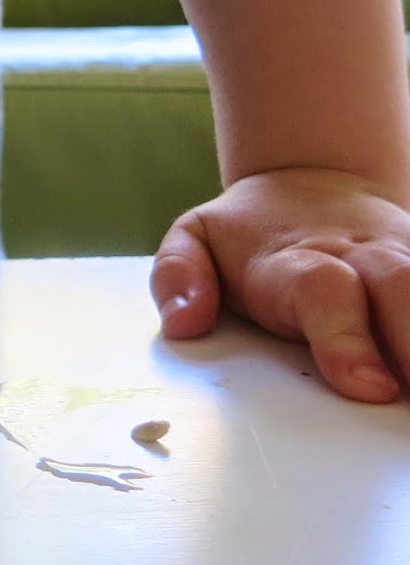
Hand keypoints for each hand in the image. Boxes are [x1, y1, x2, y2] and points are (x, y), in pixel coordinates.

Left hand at [150, 169, 409, 401]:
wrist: (311, 177)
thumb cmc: (250, 231)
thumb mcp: (194, 236)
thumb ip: (178, 275)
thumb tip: (183, 321)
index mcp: (297, 260)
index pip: (323, 292)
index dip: (345, 338)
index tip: (367, 387)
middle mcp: (362, 257)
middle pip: (402, 288)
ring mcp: (408, 257)